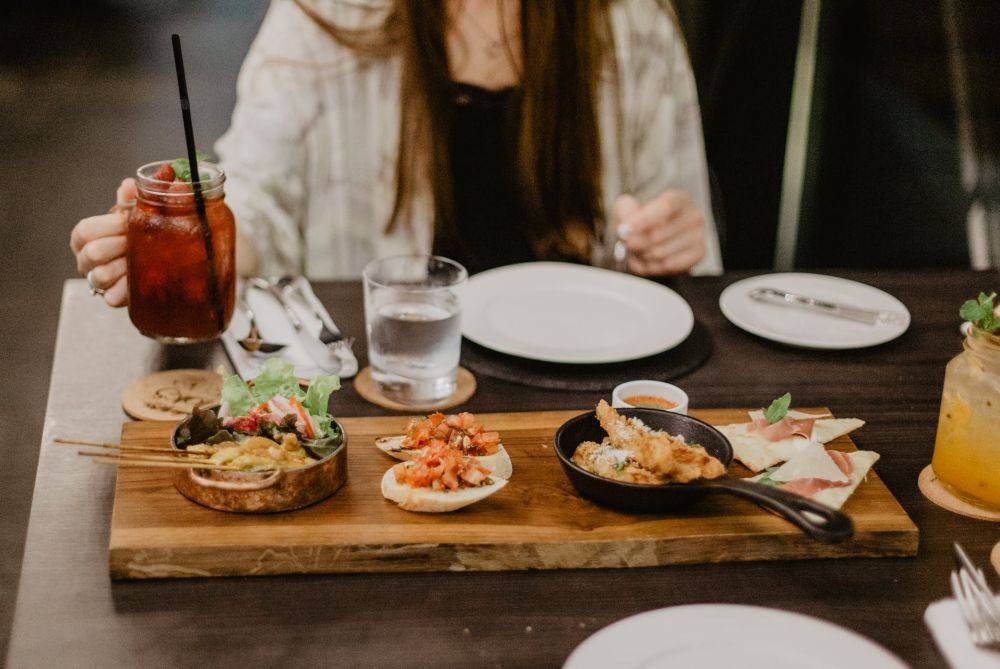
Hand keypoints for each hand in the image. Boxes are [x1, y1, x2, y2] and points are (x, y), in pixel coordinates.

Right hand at [70, 178, 135, 306]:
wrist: (155, 266)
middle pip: (93, 252)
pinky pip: (114, 297)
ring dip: (127, 266)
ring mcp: (96, 281)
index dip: (111, 225)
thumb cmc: (135, 237)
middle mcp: (85, 260)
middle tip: (140, 242)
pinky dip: (129, 288)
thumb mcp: (132, 217)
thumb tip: (130, 184)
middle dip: (121, 245)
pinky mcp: (111, 298)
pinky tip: (142, 280)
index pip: (85, 230)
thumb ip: (129, 201)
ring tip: (143, 261)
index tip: (131, 221)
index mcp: (84, 238)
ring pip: (102, 276)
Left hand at [613, 190, 705, 275]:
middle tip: (628, 243)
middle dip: (637, 242)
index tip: (625, 229)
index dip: (643, 219)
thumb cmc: (643, 220)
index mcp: (679, 199)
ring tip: (639, 250)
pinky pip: (668, 265)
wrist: (656, 238)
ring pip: (660, 253)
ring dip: (642, 255)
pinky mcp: (699, 254)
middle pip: (659, 234)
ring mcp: (699, 236)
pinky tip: (649, 260)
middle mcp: (693, 215)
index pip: (665, 207)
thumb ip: (625, 211)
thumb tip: (627, 226)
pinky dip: (653, 266)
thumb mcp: (629, 208)